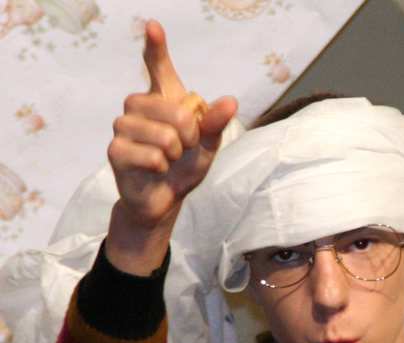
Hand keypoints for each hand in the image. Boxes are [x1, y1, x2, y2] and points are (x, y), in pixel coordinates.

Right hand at [106, 19, 237, 272]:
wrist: (165, 199)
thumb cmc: (184, 167)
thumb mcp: (208, 147)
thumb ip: (216, 124)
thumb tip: (231, 101)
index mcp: (163, 99)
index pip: (158, 67)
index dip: (157, 47)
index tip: (154, 26)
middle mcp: (139, 105)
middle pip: (176, 110)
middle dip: (190, 136)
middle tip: (183, 148)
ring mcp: (123, 126)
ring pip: (163, 135)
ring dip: (175, 154)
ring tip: (168, 160)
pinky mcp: (115, 149)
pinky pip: (151, 155)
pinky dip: (161, 167)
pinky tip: (155, 170)